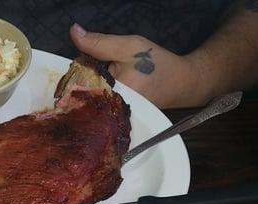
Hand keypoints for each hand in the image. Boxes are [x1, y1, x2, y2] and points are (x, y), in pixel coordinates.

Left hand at [69, 24, 209, 108]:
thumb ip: (98, 43)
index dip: (80, 66)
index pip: (79, 81)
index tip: (96, 59)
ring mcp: (114, 117)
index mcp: (111, 96)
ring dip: (95, 82)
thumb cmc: (157, 64)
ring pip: (91, 96)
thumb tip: (74, 32)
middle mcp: (110, 112)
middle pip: (84, 91)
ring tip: (115, 74)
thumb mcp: (128, 47)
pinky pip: (101, 101)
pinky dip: (102, 89)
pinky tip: (115, 83)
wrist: (183, 82)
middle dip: (88, 74)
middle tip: (111, 66)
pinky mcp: (118, 116)